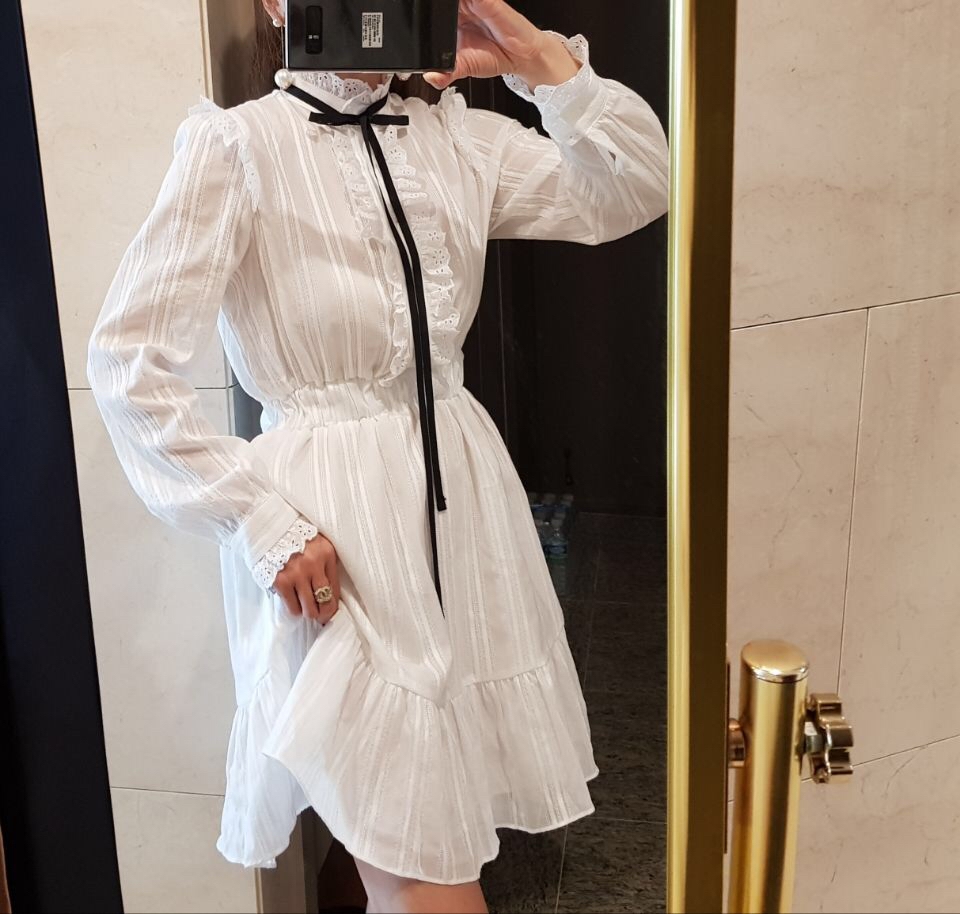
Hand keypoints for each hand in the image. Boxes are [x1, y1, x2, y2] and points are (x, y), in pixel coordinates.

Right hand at [273, 533, 340, 624]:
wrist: (268, 530)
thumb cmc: (294, 539)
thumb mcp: (317, 546)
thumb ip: (325, 566)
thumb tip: (330, 595)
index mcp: (326, 554)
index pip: (336, 589)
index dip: (334, 605)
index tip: (330, 610)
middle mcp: (313, 565)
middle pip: (325, 602)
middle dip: (323, 613)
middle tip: (320, 616)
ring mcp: (297, 574)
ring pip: (309, 609)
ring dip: (308, 612)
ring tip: (306, 609)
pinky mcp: (281, 581)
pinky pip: (292, 608)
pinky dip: (294, 609)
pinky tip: (294, 603)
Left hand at [424, 0, 579, 91]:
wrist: (522, 56)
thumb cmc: (494, 56)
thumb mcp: (464, 67)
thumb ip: (447, 71)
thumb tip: (431, 78)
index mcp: (452, 19)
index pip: (432, 8)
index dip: (421, 10)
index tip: (408, 10)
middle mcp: (462, 7)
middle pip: (439, 3)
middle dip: (429, 5)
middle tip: (415, 6)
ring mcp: (474, 2)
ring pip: (450, 0)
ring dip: (443, 3)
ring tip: (438, 10)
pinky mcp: (487, 2)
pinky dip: (466, 2)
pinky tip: (463, 8)